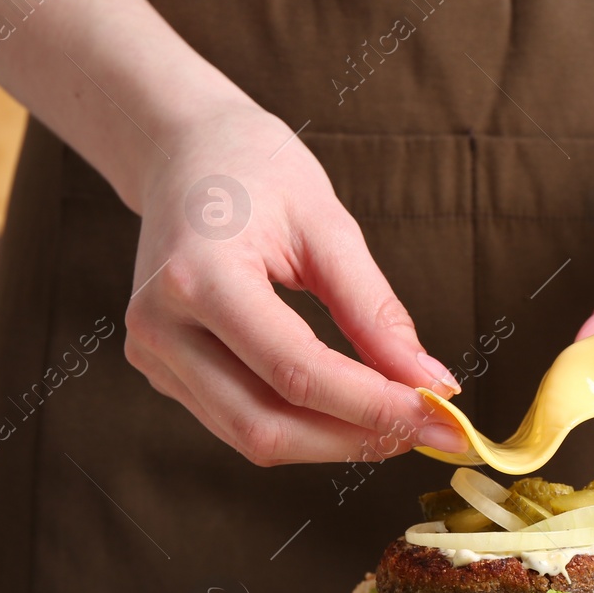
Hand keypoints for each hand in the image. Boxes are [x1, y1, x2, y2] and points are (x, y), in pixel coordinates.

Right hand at [124, 103, 463, 464]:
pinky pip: (236, 421)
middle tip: (430, 430)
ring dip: (333, 442)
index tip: (441, 416)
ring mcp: (152, 354)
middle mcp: (160, 326)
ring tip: (398, 422)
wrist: (181, 151)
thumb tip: (430, 383)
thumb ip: (375, 311)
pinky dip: (302, 426)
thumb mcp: (327, 225)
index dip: (373, 405)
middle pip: (266, 426)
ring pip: (250, 437)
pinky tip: (348, 409)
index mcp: (198, 277)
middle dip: (355, 438)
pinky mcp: (160, 369)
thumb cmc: (256, 170)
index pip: (296, 371)